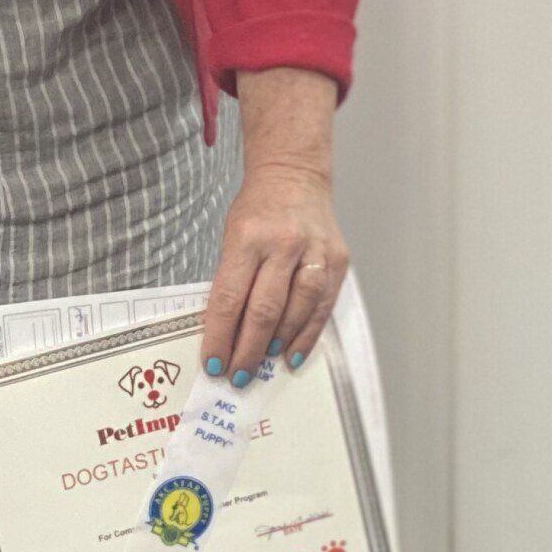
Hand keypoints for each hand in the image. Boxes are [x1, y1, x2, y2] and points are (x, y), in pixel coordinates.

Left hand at [199, 163, 348, 382]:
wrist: (294, 175)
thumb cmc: (256, 211)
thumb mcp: (231, 237)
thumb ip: (232, 281)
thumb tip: (227, 334)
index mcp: (248, 238)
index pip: (230, 297)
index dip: (221, 336)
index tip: (213, 363)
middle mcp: (284, 245)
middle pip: (265, 309)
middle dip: (249, 349)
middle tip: (237, 376)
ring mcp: (315, 252)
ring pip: (299, 310)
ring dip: (280, 344)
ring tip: (264, 365)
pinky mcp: (338, 259)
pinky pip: (323, 305)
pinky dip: (308, 334)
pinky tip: (293, 354)